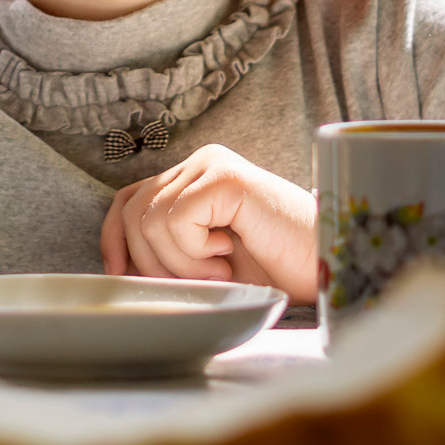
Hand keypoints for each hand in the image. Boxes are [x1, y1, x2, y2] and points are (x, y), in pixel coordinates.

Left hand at [99, 144, 317, 303]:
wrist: (331, 265)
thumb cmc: (277, 269)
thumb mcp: (208, 265)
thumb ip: (169, 252)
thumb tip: (117, 267)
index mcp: (193, 180)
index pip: (129, 199)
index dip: (114, 236)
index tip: (119, 274)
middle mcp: (200, 164)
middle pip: (133, 212)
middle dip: (152, 262)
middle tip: (199, 281)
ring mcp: (212, 165)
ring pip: (150, 220)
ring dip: (179, 263)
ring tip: (220, 271)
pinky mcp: (226, 177)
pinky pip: (176, 219)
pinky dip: (194, 252)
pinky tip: (227, 256)